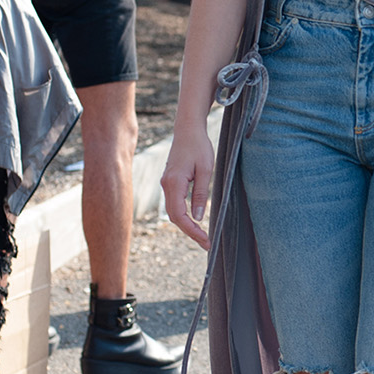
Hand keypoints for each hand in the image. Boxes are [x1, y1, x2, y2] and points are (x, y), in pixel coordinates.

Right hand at [162, 126, 214, 248]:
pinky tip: (194, 221)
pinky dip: (183, 215)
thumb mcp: (206, 170)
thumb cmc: (199, 146)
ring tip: (202, 236)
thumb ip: (201, 194)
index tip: (205, 240)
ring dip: (186, 225)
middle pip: (174, 217)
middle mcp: (166, 185)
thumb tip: (198, 217)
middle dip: (190, 232)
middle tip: (207, 243)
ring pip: (174, 211)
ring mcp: (166, 183)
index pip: (179, 215)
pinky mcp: (170, 182)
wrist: (188, 129)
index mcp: (174, 183)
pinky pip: (175, 203)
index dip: (192, 231)